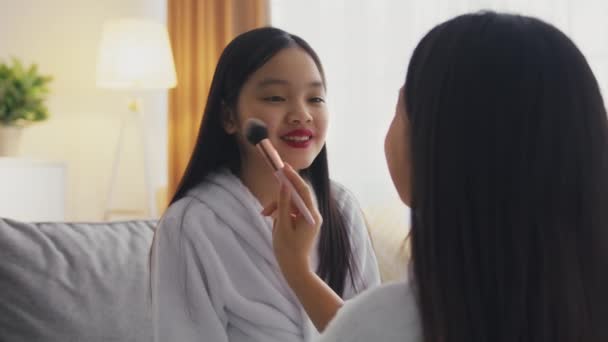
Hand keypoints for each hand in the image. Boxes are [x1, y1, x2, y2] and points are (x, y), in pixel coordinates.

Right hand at [261, 164, 321, 278]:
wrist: (294, 269)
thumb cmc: (288, 250)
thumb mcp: (282, 226)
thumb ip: (283, 204)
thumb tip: (284, 186)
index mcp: (311, 215)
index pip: (303, 190)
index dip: (293, 177)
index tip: (283, 167)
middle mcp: (313, 215)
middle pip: (297, 196)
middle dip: (281, 194)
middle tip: (270, 190)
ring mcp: (309, 219)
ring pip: (292, 204)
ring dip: (278, 205)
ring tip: (265, 214)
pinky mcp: (303, 223)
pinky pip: (292, 211)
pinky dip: (281, 212)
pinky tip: (271, 218)